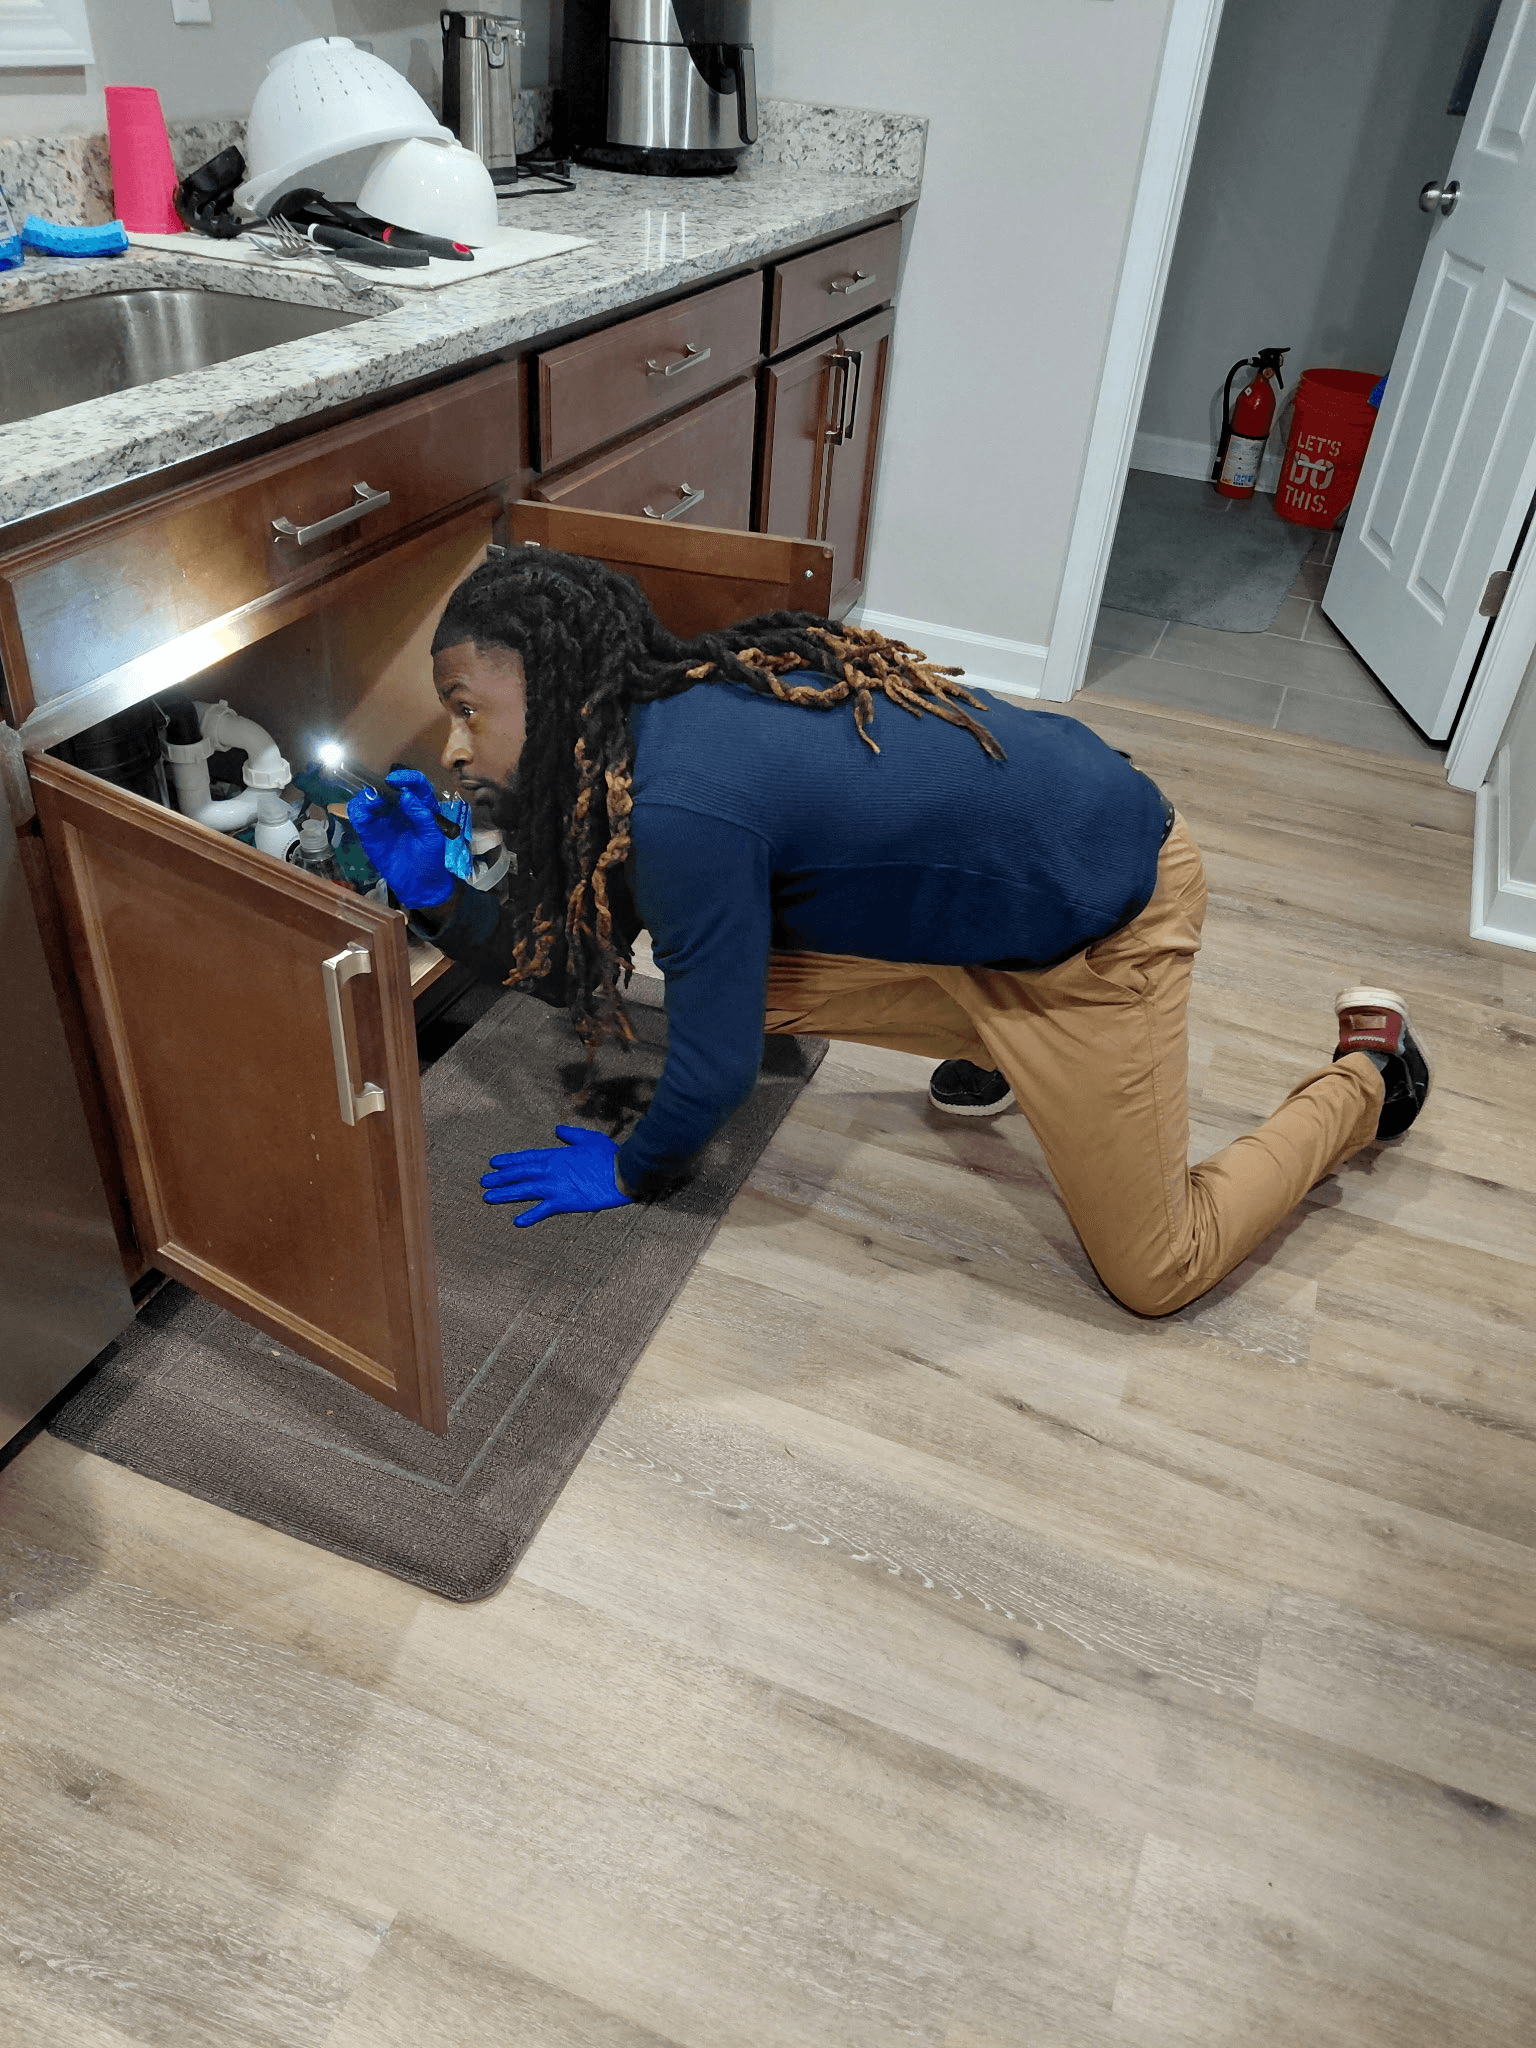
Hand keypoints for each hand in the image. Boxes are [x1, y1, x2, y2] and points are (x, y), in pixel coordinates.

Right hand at [346, 768, 453, 907]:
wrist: (419, 885)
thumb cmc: (431, 860)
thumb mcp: (433, 839)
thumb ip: (423, 817)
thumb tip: (407, 796)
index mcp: (421, 808)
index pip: (416, 785)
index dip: (407, 778)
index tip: (397, 780)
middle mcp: (400, 809)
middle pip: (389, 788)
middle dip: (383, 785)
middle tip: (381, 789)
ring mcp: (384, 819)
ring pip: (371, 798)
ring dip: (369, 796)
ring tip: (373, 802)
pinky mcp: (370, 832)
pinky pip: (359, 816)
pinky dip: (357, 809)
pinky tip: (364, 812)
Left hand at [480, 1125, 634, 1226]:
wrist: (621, 1173)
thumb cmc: (609, 1155)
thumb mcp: (589, 1138)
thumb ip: (571, 1134)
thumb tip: (557, 1130)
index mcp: (556, 1155)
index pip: (527, 1157)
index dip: (509, 1161)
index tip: (494, 1163)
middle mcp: (550, 1170)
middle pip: (519, 1173)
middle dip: (500, 1177)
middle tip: (484, 1181)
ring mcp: (555, 1186)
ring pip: (524, 1190)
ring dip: (505, 1194)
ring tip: (488, 1197)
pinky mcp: (564, 1201)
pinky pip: (542, 1210)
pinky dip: (530, 1216)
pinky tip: (517, 1222)